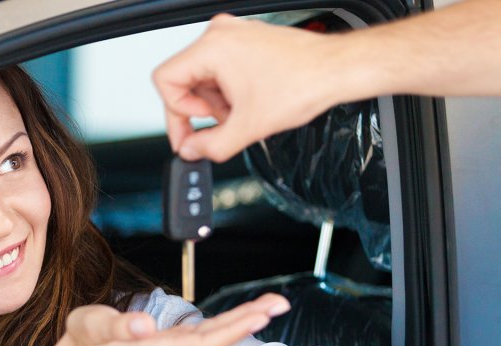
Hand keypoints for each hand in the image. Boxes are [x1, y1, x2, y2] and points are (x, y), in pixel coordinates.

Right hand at [54, 293, 289, 345]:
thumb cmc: (84, 342)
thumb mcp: (91, 327)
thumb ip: (117, 326)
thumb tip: (145, 324)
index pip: (203, 342)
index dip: (233, 329)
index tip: (259, 315)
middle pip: (217, 341)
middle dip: (249, 321)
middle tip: (279, 302)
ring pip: (215, 339)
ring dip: (243, 322)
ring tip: (270, 305)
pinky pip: (207, 338)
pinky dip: (228, 326)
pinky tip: (244, 317)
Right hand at [153, 14, 340, 161]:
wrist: (338, 70)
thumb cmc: (304, 84)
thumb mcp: (248, 127)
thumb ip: (210, 145)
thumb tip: (191, 151)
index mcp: (212, 47)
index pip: (165, 81)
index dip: (175, 115)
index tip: (188, 135)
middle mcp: (220, 35)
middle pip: (183, 80)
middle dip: (200, 110)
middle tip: (219, 127)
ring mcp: (234, 35)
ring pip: (203, 77)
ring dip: (216, 102)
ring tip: (241, 113)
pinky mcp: (246, 41)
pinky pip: (220, 69)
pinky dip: (228, 91)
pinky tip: (247, 102)